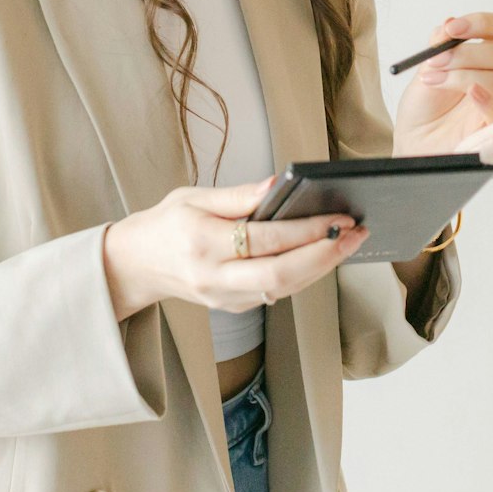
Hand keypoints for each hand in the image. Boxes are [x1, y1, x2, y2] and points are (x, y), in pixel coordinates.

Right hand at [102, 178, 368, 320]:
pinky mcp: (233, 307)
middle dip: (325, 255)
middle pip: (280, 276)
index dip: (306, 230)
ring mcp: (224, 298)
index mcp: (202, 244)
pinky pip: (276, 293)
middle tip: (356, 233)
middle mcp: (213, 277)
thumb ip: (237, 195)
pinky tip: (323, 255)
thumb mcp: (193, 197)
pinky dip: (304, 275)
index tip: (339, 216)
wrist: (136, 265)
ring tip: (350, 241)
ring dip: (322, 267)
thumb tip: (279, 185)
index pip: (265, 240)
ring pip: (284, 289)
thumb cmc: (166, 225)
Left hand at [392, 9, 492, 157]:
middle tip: (436, 59)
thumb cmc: (425, 105)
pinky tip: (470, 94)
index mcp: (491, 54)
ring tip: (435, 81)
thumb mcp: (426, 67)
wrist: (414, 140)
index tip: (452, 29)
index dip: (483, 23)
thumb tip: (451, 21)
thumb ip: (440, 44)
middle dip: (467, 53)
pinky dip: (488, 99)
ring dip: (465, 76)